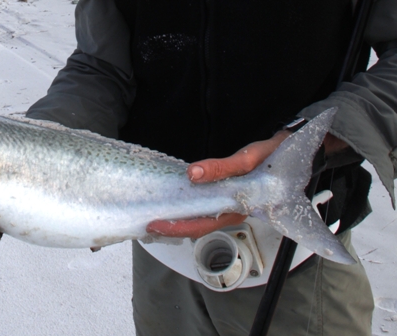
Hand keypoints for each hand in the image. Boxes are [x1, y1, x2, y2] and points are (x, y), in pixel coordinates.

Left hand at [146, 130, 291, 238]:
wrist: (298, 151)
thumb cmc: (276, 157)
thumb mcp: (248, 159)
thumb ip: (221, 168)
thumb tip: (192, 174)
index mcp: (237, 209)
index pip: (200, 225)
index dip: (176, 228)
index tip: (155, 224)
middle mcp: (232, 211)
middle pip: (197, 226)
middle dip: (172, 227)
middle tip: (148, 220)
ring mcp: (230, 205)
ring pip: (201, 218)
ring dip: (179, 218)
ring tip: (157, 213)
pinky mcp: (229, 195)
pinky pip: (205, 205)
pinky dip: (188, 205)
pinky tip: (176, 200)